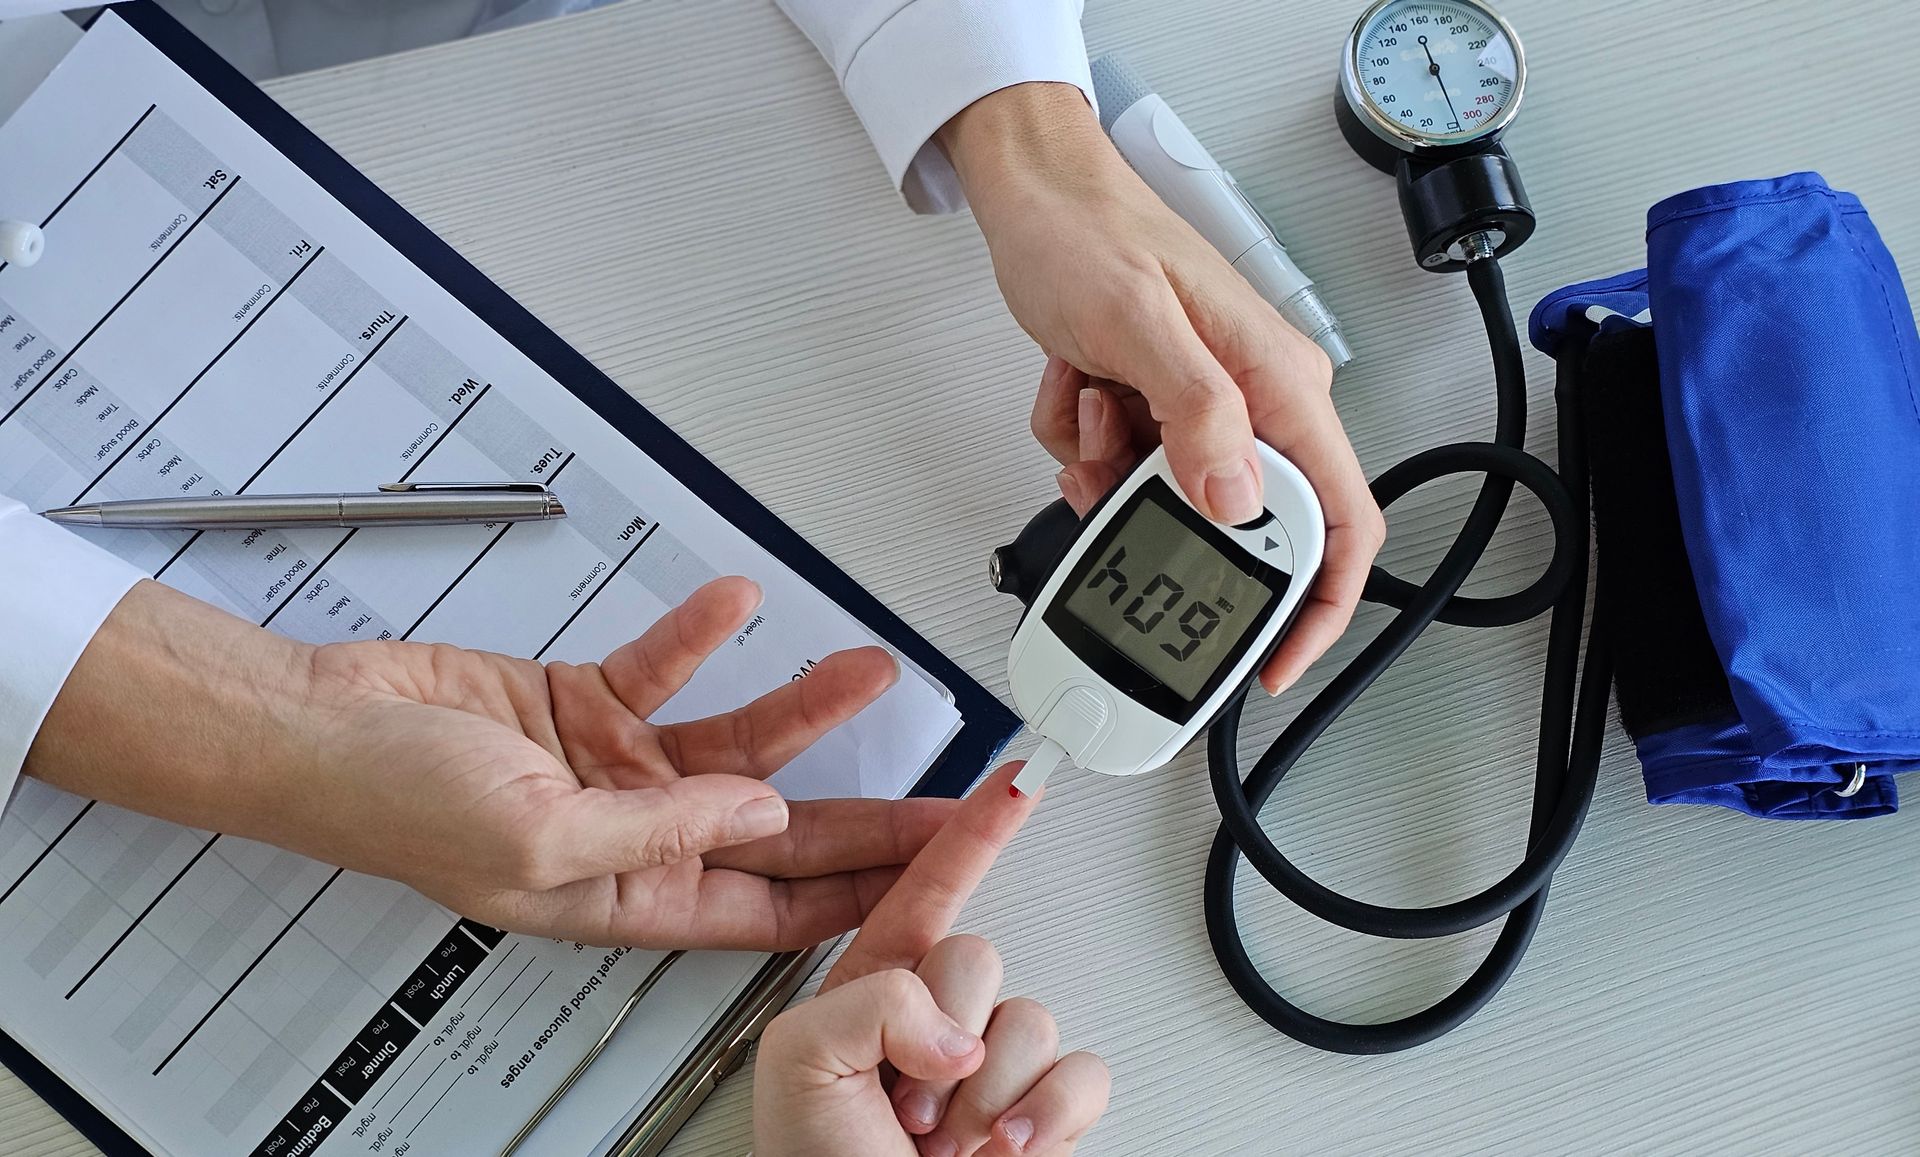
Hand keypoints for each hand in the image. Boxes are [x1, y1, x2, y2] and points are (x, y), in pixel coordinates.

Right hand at [26, 577, 954, 947]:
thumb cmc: (392, 801)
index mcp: (624, 896)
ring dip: (803, 702)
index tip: (931, 870)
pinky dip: (701, 637)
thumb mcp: (539, 839)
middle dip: (866, 809)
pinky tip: (738, 607)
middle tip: (944, 788)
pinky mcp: (586, 704)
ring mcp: (612, 770)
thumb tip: (761, 813)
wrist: (319, 722)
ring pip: (738, 739)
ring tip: (866, 668)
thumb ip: (660, 829)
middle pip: (778, 826)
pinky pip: (666, 669)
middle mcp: (630, 837)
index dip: (857, 889)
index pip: (771, 905)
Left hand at [755, 763, 1109, 1156]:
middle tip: (904, 1097)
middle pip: (981, 953)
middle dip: (945, 1027)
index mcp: (865, 989)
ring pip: (1036, 1015)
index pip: (924, 885)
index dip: (971, 828)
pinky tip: (1001, 1147)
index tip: (1015, 776)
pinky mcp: (1043, 1113)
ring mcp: (991, 1070)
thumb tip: (957, 1022)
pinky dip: (1044, 1117)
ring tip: (938, 1140)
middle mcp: (934, 1021)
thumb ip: (871, 1000)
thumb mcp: (797, 1060)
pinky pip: (1084, 1072)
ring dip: (986, 1092)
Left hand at [938, 83, 1384, 692]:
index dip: (1319, 604)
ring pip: (1169, 502)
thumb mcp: (1140, 323)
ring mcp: (1205, 408)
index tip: (1274, 662)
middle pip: (1240, 522)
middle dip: (1164, 521)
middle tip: (1113, 481)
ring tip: (1089, 406)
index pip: (1340, 517)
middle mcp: (1255, 400)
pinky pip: (1125, 471)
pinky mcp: (1157, 409)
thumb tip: (1238, 501)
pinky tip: (1078, 386)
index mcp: (1280, 383)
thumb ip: (1197, 414)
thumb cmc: (1092, 234)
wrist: (1034, 198)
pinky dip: (1086, 445)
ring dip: (1110, 476)